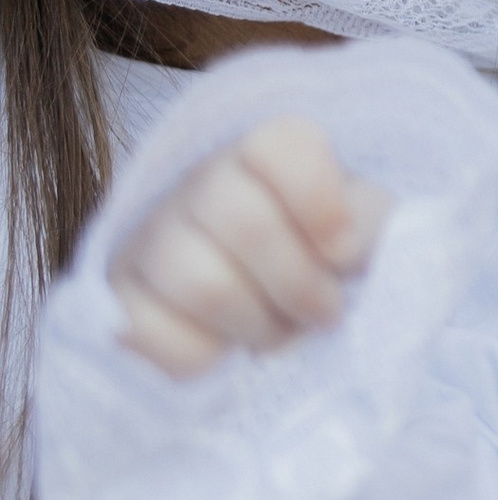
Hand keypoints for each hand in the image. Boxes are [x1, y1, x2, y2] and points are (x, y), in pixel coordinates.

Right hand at [107, 117, 388, 376]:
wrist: (264, 301)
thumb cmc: (326, 254)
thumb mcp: (368, 229)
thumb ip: (377, 227)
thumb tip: (352, 248)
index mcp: (266, 152)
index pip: (278, 143)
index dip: (320, 202)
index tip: (345, 252)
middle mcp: (199, 182)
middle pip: (244, 224)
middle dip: (300, 285)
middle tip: (326, 313)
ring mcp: (150, 238)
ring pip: (202, 284)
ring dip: (258, 326)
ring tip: (281, 333)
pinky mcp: (117, 296)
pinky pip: (149, 333)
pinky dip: (203, 356)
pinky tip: (226, 348)